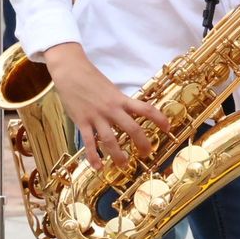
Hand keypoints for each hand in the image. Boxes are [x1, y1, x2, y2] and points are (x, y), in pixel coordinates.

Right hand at [44, 43, 170, 170]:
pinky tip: (98, 167)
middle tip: (147, 153)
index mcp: (121, 99)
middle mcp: (112, 109)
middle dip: (142, 143)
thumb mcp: (111, 89)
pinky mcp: (82, 122)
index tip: (167, 128)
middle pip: (132, 128)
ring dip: (118, 155)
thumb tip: (128, 113)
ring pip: (110, 139)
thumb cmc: (91, 79)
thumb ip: (119, 102)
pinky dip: (93, 156)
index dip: (159, 118)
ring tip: (123, 165)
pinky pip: (89, 142)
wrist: (71, 71)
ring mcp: (97, 116)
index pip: (146, 109)